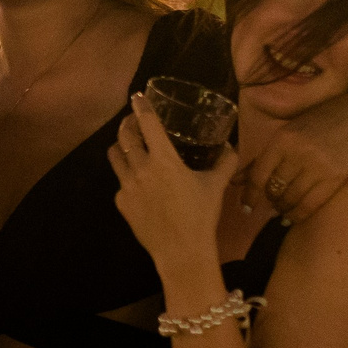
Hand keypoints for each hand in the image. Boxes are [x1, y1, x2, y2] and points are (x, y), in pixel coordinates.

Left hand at [109, 93, 239, 274]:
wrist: (181, 250)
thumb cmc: (200, 215)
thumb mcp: (216, 185)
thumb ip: (225, 162)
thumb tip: (231, 147)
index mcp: (164, 159)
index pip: (148, 124)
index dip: (141, 107)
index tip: (137, 97)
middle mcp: (141, 168)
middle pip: (124, 136)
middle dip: (127, 124)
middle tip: (132, 121)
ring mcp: (127, 186)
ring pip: (115, 156)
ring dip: (120, 146)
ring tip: (128, 145)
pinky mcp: (121, 203)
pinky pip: (120, 182)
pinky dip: (127, 176)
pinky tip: (137, 181)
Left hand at [233, 90, 347, 222]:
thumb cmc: (321, 121)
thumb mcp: (289, 132)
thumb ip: (263, 157)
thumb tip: (236, 180)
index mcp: (282, 139)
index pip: (259, 174)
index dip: (249, 195)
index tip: (245, 207)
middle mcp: (298, 153)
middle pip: (274, 189)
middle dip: (269, 201)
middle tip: (268, 205)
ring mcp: (318, 167)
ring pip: (291, 199)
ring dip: (283, 208)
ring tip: (281, 209)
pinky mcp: (335, 178)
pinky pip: (311, 204)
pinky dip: (299, 214)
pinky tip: (294, 216)